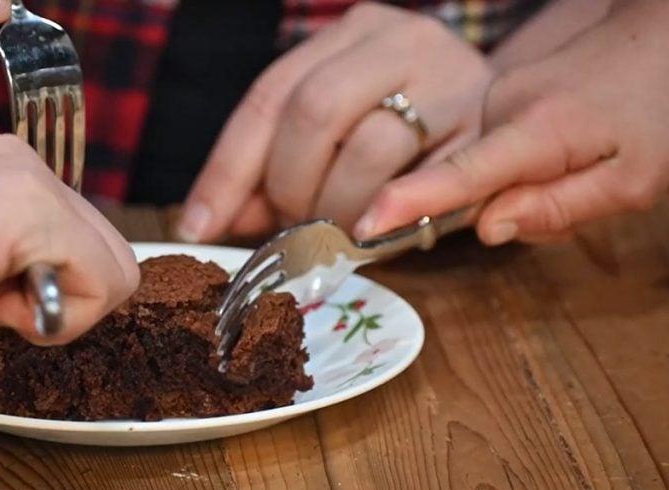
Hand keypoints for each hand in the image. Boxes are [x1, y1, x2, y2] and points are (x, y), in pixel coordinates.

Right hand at [0, 135, 138, 353]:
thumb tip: (34, 292)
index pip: (79, 245)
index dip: (45, 293)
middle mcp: (21, 162)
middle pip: (110, 257)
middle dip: (59, 302)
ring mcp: (27, 177)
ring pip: (117, 272)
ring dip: (56, 310)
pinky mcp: (27, 208)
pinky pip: (104, 285)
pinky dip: (56, 320)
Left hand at [179, 2, 493, 241]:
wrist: (512, 116)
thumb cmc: (405, 132)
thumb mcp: (331, 139)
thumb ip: (273, 172)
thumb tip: (215, 221)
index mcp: (347, 33)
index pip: (269, 96)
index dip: (227, 169)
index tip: (200, 227)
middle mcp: (398, 38)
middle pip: (313, 111)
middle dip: (288, 185)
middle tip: (288, 226)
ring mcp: (449, 75)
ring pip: (366, 147)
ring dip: (335, 209)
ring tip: (333, 231)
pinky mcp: (486, 127)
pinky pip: (421, 183)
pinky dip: (381, 217)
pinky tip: (369, 232)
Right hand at [354, 1, 668, 244]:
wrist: (662, 41)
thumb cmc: (657, 112)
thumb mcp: (632, 181)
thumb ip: (557, 208)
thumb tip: (487, 229)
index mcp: (536, 131)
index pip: (461, 175)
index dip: (412, 202)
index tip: (367, 224)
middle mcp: (501, 109)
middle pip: (474, 187)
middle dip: (511, 210)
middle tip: (580, 197)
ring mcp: (495, 98)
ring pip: (482, 171)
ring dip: (517, 187)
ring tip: (580, 165)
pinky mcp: (496, 96)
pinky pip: (489, 152)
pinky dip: (516, 166)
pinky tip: (562, 149)